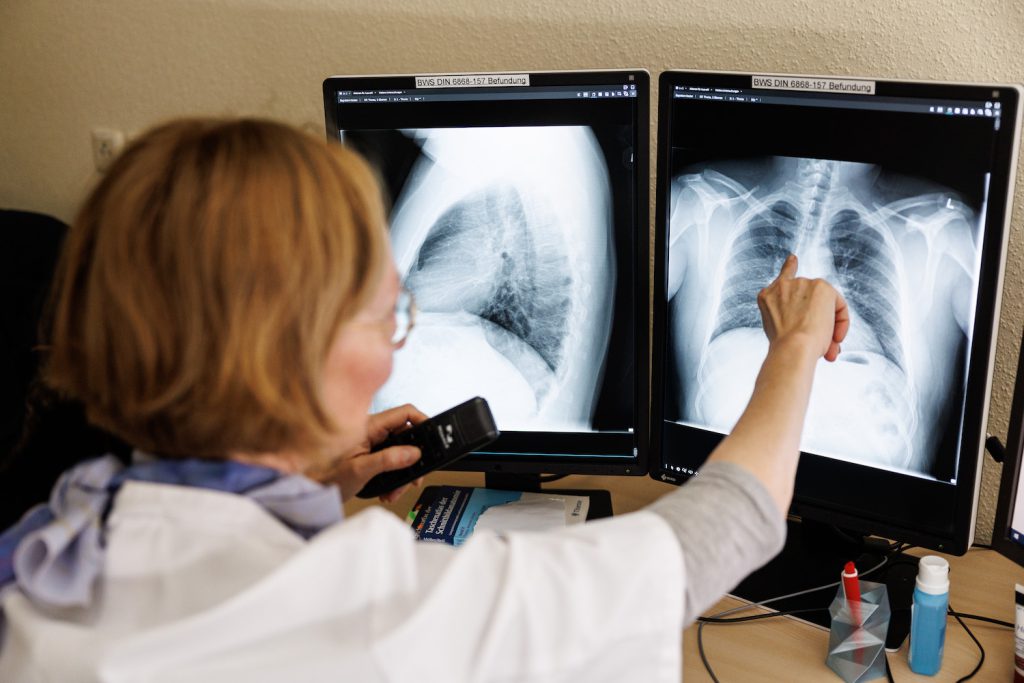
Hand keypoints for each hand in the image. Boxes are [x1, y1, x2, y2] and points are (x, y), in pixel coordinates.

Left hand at [310, 404, 427, 502]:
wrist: (307, 490)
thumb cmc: (323, 477)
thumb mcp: (360, 470)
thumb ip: (388, 460)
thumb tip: (414, 453)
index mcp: (369, 426)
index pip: (404, 413)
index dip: (423, 421)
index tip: (433, 437)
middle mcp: (371, 431)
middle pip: (406, 436)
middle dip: (413, 459)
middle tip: (414, 477)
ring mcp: (370, 443)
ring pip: (399, 451)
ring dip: (402, 472)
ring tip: (395, 491)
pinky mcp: (369, 455)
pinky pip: (390, 461)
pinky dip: (393, 477)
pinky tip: (387, 490)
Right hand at [757, 255, 849, 361]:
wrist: (792, 347)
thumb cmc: (785, 347)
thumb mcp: (779, 330)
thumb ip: (793, 318)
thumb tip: (816, 331)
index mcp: (767, 296)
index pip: (782, 279)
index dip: (789, 266)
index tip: (793, 258)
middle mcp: (782, 285)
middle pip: (808, 300)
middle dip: (817, 323)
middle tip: (821, 350)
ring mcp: (801, 283)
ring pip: (824, 305)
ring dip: (829, 328)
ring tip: (827, 350)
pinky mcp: (821, 286)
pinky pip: (838, 305)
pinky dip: (842, 320)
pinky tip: (839, 335)